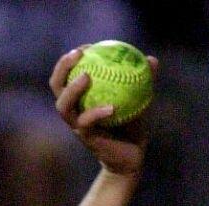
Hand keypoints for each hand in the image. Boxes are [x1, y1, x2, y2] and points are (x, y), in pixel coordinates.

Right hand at [51, 47, 156, 177]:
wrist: (131, 156)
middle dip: (62, 68)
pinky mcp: (86, 139)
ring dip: (71, 89)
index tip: (87, 46)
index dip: (70, 58)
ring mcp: (78, 126)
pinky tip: (112, 107)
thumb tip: (151, 60)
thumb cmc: (132, 125)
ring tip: (86, 76)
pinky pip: (86, 123)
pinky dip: (97, 113)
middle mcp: (74, 111)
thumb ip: (143, 80)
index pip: (66, 74)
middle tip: (78, 54)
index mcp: (81, 98)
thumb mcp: (139, 98)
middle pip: (56, 86)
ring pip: (63, 107)